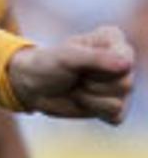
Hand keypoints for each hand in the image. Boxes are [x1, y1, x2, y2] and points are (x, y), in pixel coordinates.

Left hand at [7, 26, 134, 123]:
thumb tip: (126, 64)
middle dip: (92, 85)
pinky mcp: (113, 105)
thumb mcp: (67, 57)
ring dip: (89, 99)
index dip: (99, 69)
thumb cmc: (47, 64)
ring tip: (77, 87)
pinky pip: (116, 116)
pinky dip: (94, 110)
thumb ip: (96, 58)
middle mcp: (122, 61)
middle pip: (125, 84)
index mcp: (114, 40)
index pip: (125, 61)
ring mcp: (119, 84)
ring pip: (118, 103)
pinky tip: (83, 100)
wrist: (30, 85)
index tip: (78, 62)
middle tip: (76, 77)